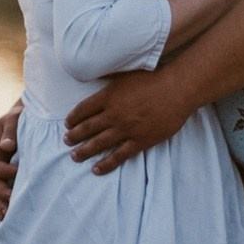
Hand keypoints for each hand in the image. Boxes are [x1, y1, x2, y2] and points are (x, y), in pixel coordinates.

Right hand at [0, 101, 19, 217]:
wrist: (25, 121)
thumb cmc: (19, 117)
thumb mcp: (14, 119)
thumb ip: (10, 131)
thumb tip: (7, 146)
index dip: (4, 171)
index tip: (19, 171)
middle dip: (2, 193)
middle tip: (14, 201)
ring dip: (1, 203)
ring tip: (10, 214)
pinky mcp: (5, 179)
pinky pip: (1, 194)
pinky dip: (3, 204)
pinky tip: (8, 216)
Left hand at [64, 69, 191, 176]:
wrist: (177, 90)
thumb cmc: (154, 78)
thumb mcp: (126, 74)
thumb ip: (110, 81)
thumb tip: (96, 78)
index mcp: (108, 96)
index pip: (83, 110)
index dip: (73, 118)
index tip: (68, 124)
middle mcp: (113, 114)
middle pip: (87, 128)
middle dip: (74, 136)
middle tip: (66, 141)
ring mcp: (125, 129)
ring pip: (98, 144)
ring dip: (84, 151)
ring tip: (74, 156)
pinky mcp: (139, 141)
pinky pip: (118, 156)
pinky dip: (106, 164)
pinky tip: (96, 169)